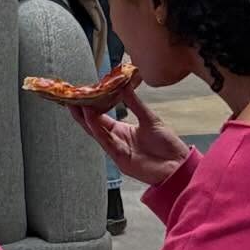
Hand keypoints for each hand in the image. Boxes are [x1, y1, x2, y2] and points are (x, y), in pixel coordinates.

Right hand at [68, 85, 189, 186]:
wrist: (180, 166)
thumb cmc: (167, 145)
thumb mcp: (150, 119)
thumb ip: (134, 103)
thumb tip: (123, 84)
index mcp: (121, 130)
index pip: (99, 116)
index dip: (89, 105)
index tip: (80, 92)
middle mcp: (115, 140)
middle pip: (92, 124)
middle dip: (80, 111)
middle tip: (69, 96)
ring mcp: (117, 150)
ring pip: (95, 132)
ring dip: (85, 117)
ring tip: (76, 102)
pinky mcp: (120, 159)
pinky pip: (105, 141)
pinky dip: (96, 128)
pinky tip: (90, 116)